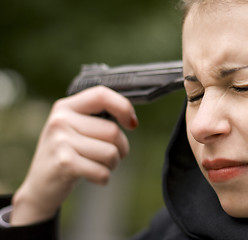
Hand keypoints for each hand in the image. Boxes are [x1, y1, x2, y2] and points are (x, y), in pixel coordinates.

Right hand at [10, 86, 137, 225]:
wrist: (40, 186)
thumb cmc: (67, 154)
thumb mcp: (75, 129)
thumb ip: (98, 119)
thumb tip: (132, 120)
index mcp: (65, 107)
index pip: (101, 95)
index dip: (123, 107)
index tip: (131, 123)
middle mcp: (61, 120)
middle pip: (113, 130)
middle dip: (121, 148)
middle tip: (111, 156)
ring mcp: (61, 141)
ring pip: (111, 152)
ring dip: (112, 164)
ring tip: (99, 166)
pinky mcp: (65, 163)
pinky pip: (102, 171)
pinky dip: (104, 178)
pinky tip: (92, 177)